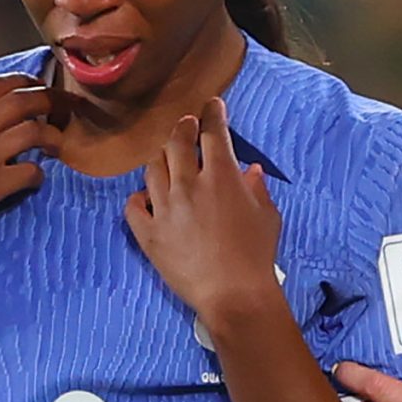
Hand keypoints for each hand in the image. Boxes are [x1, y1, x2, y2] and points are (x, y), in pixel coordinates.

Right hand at [0, 74, 49, 265]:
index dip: (23, 82)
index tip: (34, 88)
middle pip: (23, 100)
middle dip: (48, 101)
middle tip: (59, 111)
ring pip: (34, 131)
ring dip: (51, 137)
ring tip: (54, 146)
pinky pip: (31, 171)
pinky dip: (39, 174)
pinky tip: (34, 179)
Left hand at [125, 98, 281, 327]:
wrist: (233, 295)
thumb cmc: (257, 256)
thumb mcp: (267, 217)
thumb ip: (256, 189)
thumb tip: (250, 172)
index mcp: (222, 177)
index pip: (213, 132)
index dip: (213, 114)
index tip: (212, 106)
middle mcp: (189, 186)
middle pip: (177, 142)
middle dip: (183, 127)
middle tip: (187, 125)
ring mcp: (165, 209)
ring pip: (153, 169)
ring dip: (161, 159)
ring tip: (168, 160)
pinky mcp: (149, 234)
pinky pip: (134, 206)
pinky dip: (139, 198)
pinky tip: (147, 198)